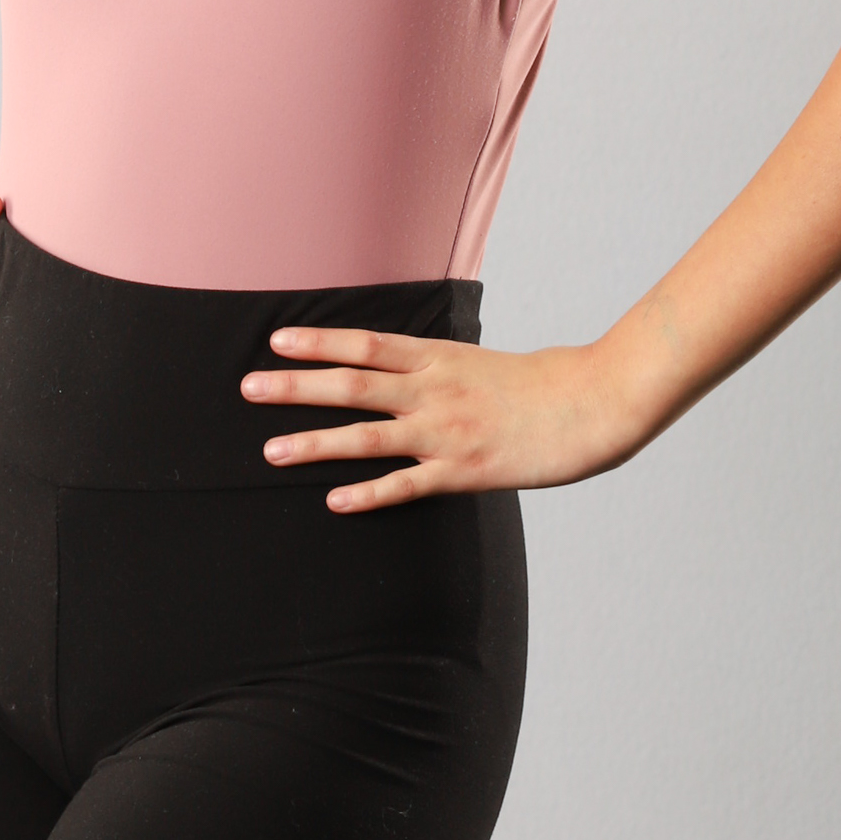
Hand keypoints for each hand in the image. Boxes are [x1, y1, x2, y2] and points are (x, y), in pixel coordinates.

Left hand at [241, 327, 637, 512]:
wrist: (593, 403)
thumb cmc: (543, 382)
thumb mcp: (483, 361)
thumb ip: (441, 368)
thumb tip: (406, 368)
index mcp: (440, 357)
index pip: (366, 344)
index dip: (319, 341)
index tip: (276, 339)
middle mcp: (435, 390)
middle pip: (352, 384)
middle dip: (296, 387)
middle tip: (248, 387)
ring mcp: (447, 431)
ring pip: (367, 437)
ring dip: (315, 443)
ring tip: (270, 450)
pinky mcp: (464, 471)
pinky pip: (407, 485)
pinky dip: (368, 493)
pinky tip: (334, 500)